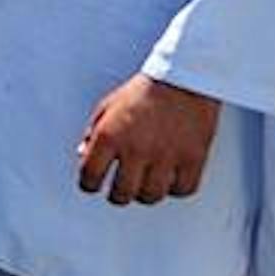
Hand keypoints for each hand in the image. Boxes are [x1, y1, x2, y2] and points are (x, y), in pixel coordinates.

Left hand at [78, 74, 220, 204]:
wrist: (183, 79)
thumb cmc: (143, 92)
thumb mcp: (107, 107)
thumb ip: (92, 133)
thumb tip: (82, 156)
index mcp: (109, 136)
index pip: (90, 176)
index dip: (88, 184)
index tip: (93, 184)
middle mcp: (136, 149)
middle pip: (121, 194)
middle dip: (117, 195)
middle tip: (120, 190)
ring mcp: (165, 156)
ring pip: (151, 196)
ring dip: (145, 193)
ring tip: (145, 184)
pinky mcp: (192, 158)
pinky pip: (182, 190)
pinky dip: (175, 189)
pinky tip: (170, 179)